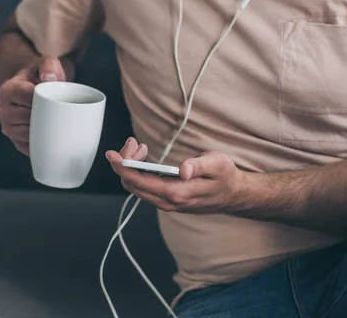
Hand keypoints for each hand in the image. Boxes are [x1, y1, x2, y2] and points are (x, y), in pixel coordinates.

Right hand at [0, 56, 70, 155]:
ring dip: (45, 131)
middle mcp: (3, 110)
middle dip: (47, 116)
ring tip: (58, 123)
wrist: (41, 90)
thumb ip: (49, 66)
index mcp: (8, 90)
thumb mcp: (48, 64)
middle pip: (28, 118)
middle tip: (63, 111)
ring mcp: (8, 128)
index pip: (27, 97)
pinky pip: (30, 149)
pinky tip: (53, 140)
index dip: (45, 99)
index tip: (58, 97)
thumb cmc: (45, 77)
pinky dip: (43, 146)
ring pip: (29, 135)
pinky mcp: (16, 142)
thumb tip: (49, 79)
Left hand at [106, 141, 245, 213]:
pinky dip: (138, 172)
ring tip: (139, 146)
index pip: (139, 182)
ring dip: (131, 166)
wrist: (234, 195)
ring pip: (136, 187)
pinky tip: (144, 158)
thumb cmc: (226, 177)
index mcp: (177, 194)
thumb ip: (199, 165)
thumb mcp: (217, 164)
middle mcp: (168, 202)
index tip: (112, 154)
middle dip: (125, 162)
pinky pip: (144, 188)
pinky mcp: (167, 201)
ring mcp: (166, 203)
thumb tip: (183, 170)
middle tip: (133, 143)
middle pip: (132, 184)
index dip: (122, 167)